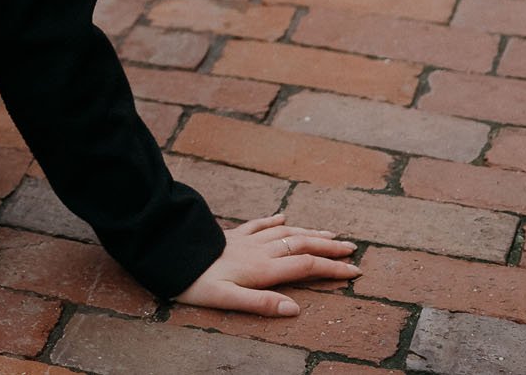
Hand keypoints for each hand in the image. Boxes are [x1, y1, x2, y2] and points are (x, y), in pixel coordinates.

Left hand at [171, 214, 359, 316]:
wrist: (169, 253)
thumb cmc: (196, 282)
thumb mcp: (227, 300)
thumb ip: (262, 303)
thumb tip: (296, 309)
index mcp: (262, 269)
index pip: (306, 266)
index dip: (332, 269)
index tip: (356, 271)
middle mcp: (259, 250)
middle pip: (302, 245)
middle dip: (329, 248)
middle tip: (353, 248)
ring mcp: (246, 240)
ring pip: (286, 232)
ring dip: (310, 232)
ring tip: (330, 233)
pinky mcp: (232, 234)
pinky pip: (259, 224)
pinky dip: (274, 220)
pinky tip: (283, 215)